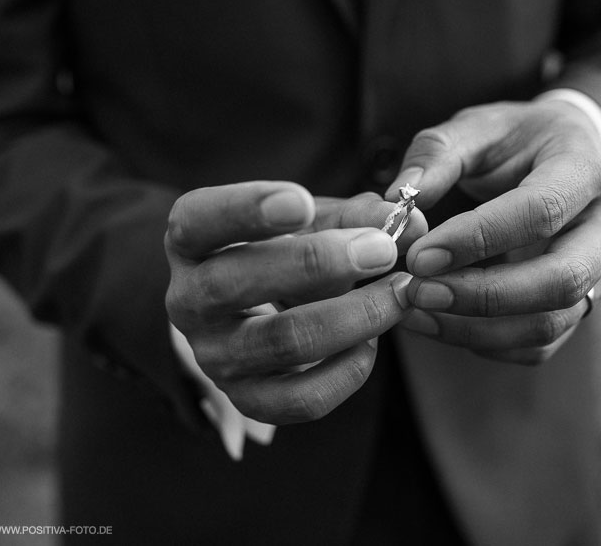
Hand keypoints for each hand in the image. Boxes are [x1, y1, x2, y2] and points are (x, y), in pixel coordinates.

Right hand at [165, 181, 425, 423]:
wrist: (265, 309)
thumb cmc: (286, 250)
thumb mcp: (312, 221)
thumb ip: (356, 217)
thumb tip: (412, 223)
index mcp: (190, 241)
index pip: (199, 221)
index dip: (246, 210)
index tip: (302, 201)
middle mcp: (187, 300)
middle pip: (234, 283)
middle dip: (316, 263)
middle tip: (380, 248)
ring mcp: (213, 355)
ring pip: (277, 341)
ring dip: (351, 316)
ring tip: (397, 294)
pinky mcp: (247, 399)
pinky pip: (298, 399)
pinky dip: (346, 372)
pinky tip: (372, 343)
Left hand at [385, 98, 600, 364]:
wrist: (568, 156)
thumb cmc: (517, 139)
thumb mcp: (478, 127)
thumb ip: (436, 155)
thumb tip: (397, 200)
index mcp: (589, 166)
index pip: (541, 211)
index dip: (478, 238)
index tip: (419, 254)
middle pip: (561, 279)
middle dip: (482, 295)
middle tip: (416, 291)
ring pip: (552, 321)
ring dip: (477, 327)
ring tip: (416, 311)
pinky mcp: (584, 303)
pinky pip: (540, 343)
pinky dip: (486, 342)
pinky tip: (439, 322)